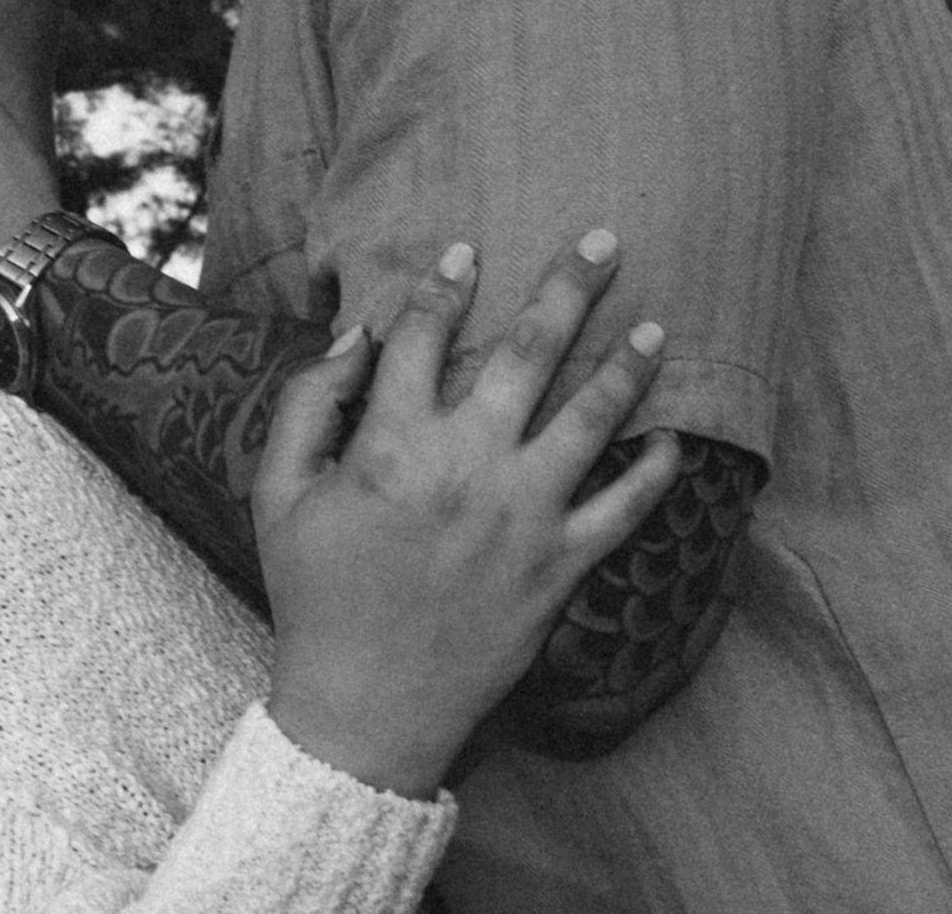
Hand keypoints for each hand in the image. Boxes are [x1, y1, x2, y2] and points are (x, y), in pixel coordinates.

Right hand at [254, 231, 680, 798]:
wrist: (363, 710)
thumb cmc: (315, 595)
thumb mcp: (278, 493)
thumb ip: (309, 403)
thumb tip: (356, 337)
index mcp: (393, 443)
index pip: (423, 335)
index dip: (442, 286)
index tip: (465, 252)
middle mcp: (467, 465)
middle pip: (527, 352)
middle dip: (567, 288)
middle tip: (603, 240)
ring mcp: (522, 516)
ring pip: (590, 419)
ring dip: (628, 366)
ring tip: (657, 324)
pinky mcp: (559, 568)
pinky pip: (623, 512)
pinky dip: (655, 475)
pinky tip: (674, 441)